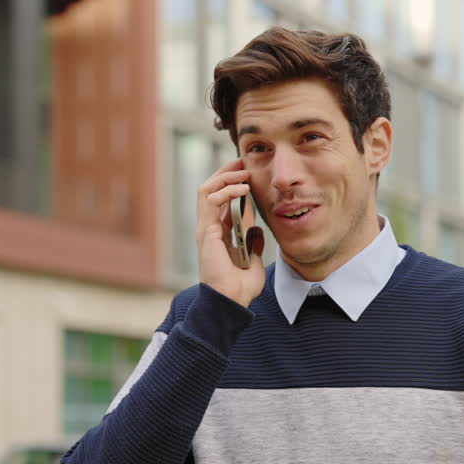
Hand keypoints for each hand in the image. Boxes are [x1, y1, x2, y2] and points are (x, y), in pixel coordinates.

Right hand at [196, 159, 266, 308]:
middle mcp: (209, 228)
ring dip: (225, 176)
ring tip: (243, 172)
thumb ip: (254, 244)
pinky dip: (226, 189)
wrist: (232, 301)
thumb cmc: (240, 288)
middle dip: (226, 172)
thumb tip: (258, 230)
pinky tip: (243, 189)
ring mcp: (205, 229)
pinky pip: (210, 200)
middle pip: (210, 189)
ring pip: (206, 189)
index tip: (250, 173)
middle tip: (244, 162)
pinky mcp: (206, 231)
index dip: (234, 183)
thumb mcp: (253, 261)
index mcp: (218, 233)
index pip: (221, 200)